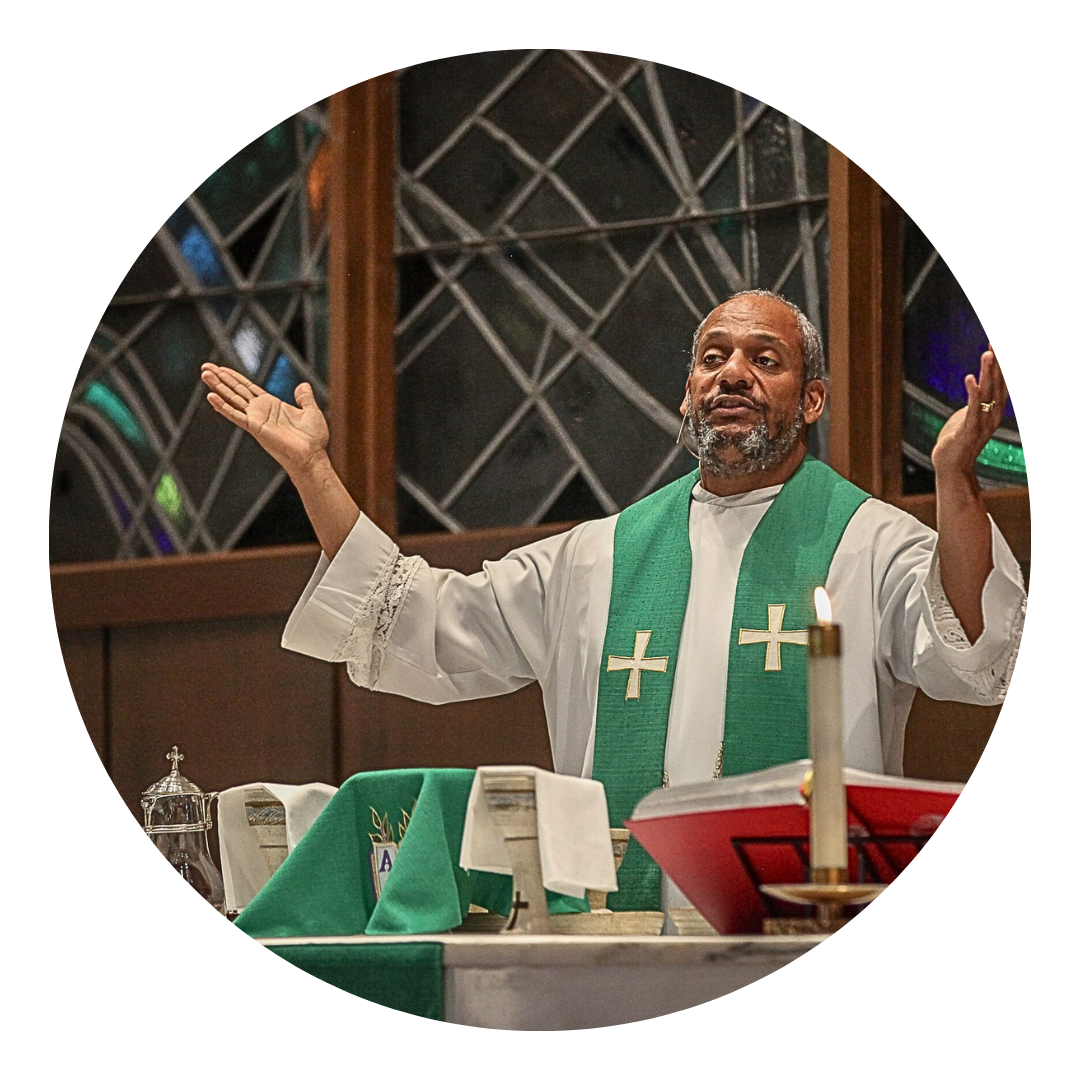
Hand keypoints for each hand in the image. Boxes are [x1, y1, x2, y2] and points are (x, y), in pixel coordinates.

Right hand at [201, 363, 329, 477]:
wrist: (312, 456)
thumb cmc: (313, 439)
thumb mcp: (311, 412)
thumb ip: (305, 398)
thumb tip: (303, 385)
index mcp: (271, 405)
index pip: (248, 388)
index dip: (234, 377)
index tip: (220, 368)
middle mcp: (260, 411)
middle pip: (236, 391)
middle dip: (221, 379)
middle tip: (205, 367)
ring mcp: (256, 419)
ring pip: (232, 400)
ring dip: (218, 387)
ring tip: (204, 375)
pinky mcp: (255, 428)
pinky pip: (236, 416)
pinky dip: (223, 407)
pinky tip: (211, 397)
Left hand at [930, 345, 1009, 478]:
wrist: (951, 467)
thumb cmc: (957, 442)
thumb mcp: (967, 418)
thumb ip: (973, 403)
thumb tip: (974, 389)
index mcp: (994, 412)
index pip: (1001, 385)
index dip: (1000, 367)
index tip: (998, 349)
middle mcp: (992, 416)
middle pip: (997, 385)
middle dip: (996, 365)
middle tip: (993, 345)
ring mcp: (982, 423)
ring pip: (987, 393)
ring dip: (987, 373)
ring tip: (988, 355)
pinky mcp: (969, 430)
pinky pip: (972, 408)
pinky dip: (971, 392)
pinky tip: (970, 378)